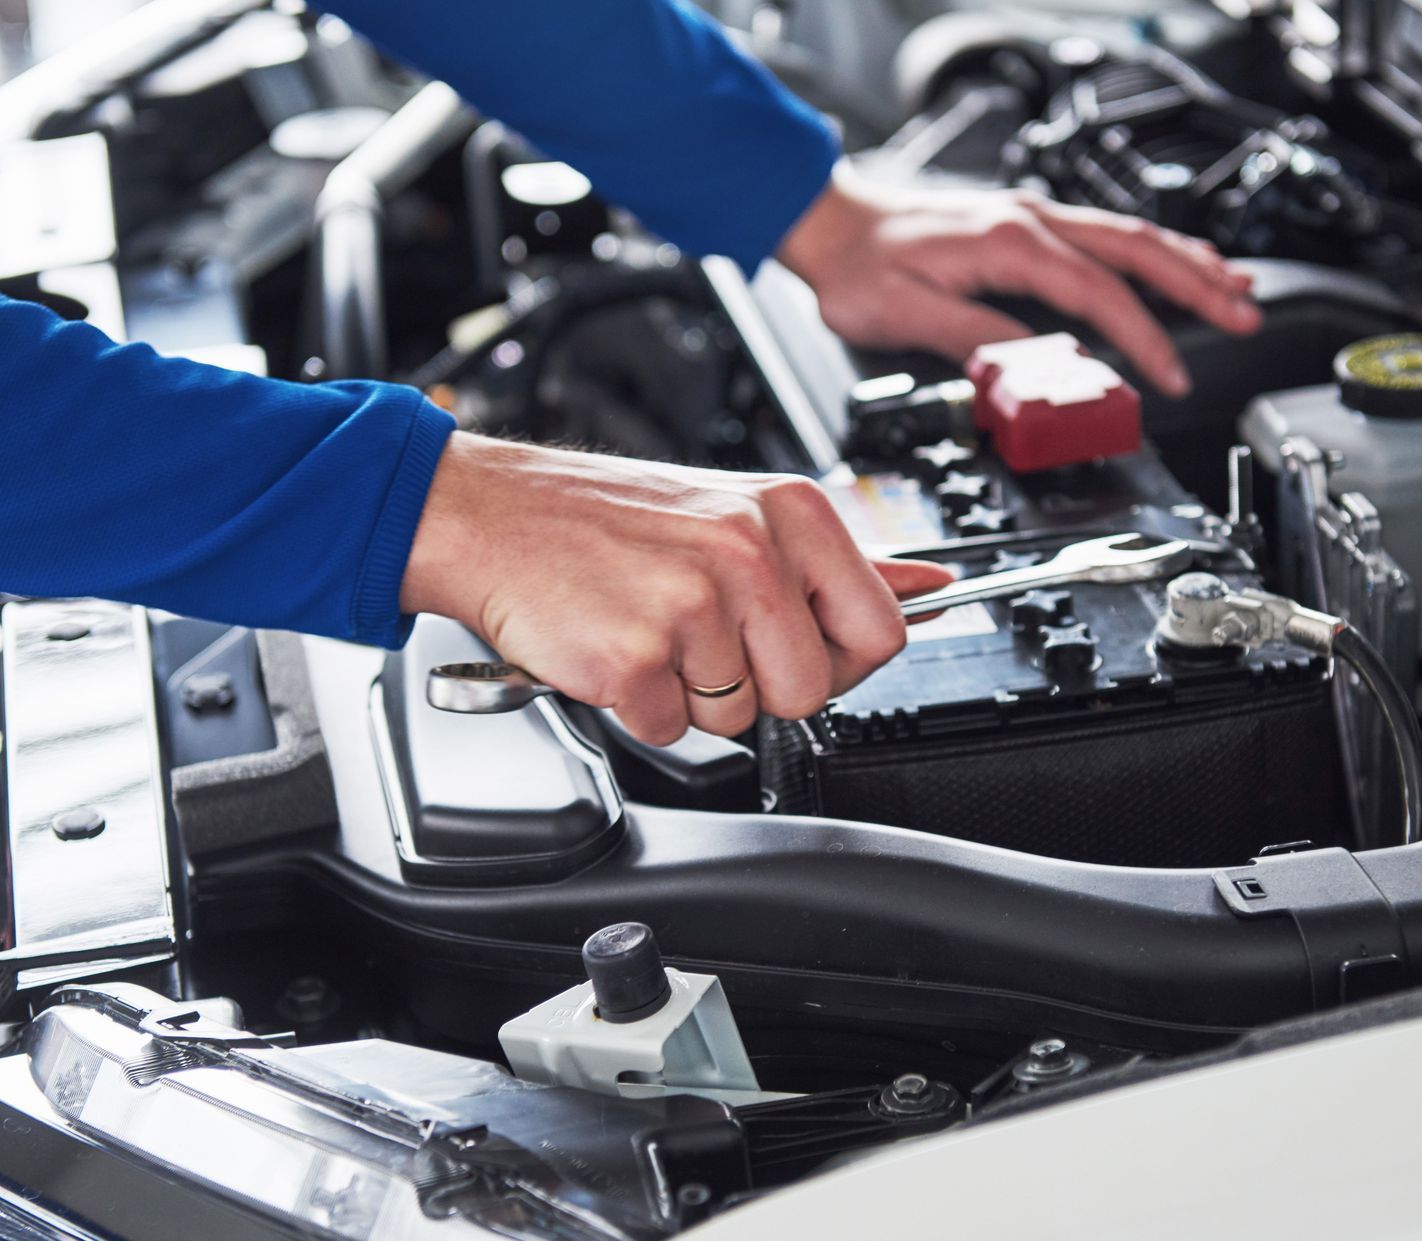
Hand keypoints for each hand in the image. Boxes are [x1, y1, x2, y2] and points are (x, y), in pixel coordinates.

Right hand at [400, 434, 954, 744]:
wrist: (492, 516)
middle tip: (702, 637)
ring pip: (738, 716)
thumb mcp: (737, 511)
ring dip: (692, 693)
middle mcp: (748, 552)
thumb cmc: (609, 519)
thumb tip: (930, 586)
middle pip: (812, 690)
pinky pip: (669, 729)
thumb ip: (840, 561)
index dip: (840, 659)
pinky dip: (637, 705)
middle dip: (760, 685)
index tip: (794, 644)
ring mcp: (691, 606)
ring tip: (650, 629)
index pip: (881, 629)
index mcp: (788, 513)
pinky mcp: (634, 658)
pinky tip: (613, 645)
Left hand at [778, 164, 1260, 396]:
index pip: (1098, 296)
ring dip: (1187, 262)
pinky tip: (1175, 262)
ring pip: (1129, 234)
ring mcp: (1032, 217)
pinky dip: (1152, 250)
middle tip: (1244, 317)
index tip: (1168, 376)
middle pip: (1136, 250)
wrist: (832, 225)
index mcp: (1008, 246)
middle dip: (1198, 285)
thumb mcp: (906, 317)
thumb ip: (975, 342)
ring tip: (1235, 289)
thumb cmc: (860, 269)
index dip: (1143, 339)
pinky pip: (1106, 233)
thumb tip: (1030, 371)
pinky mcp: (1026, 224)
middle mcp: (1029, 222)